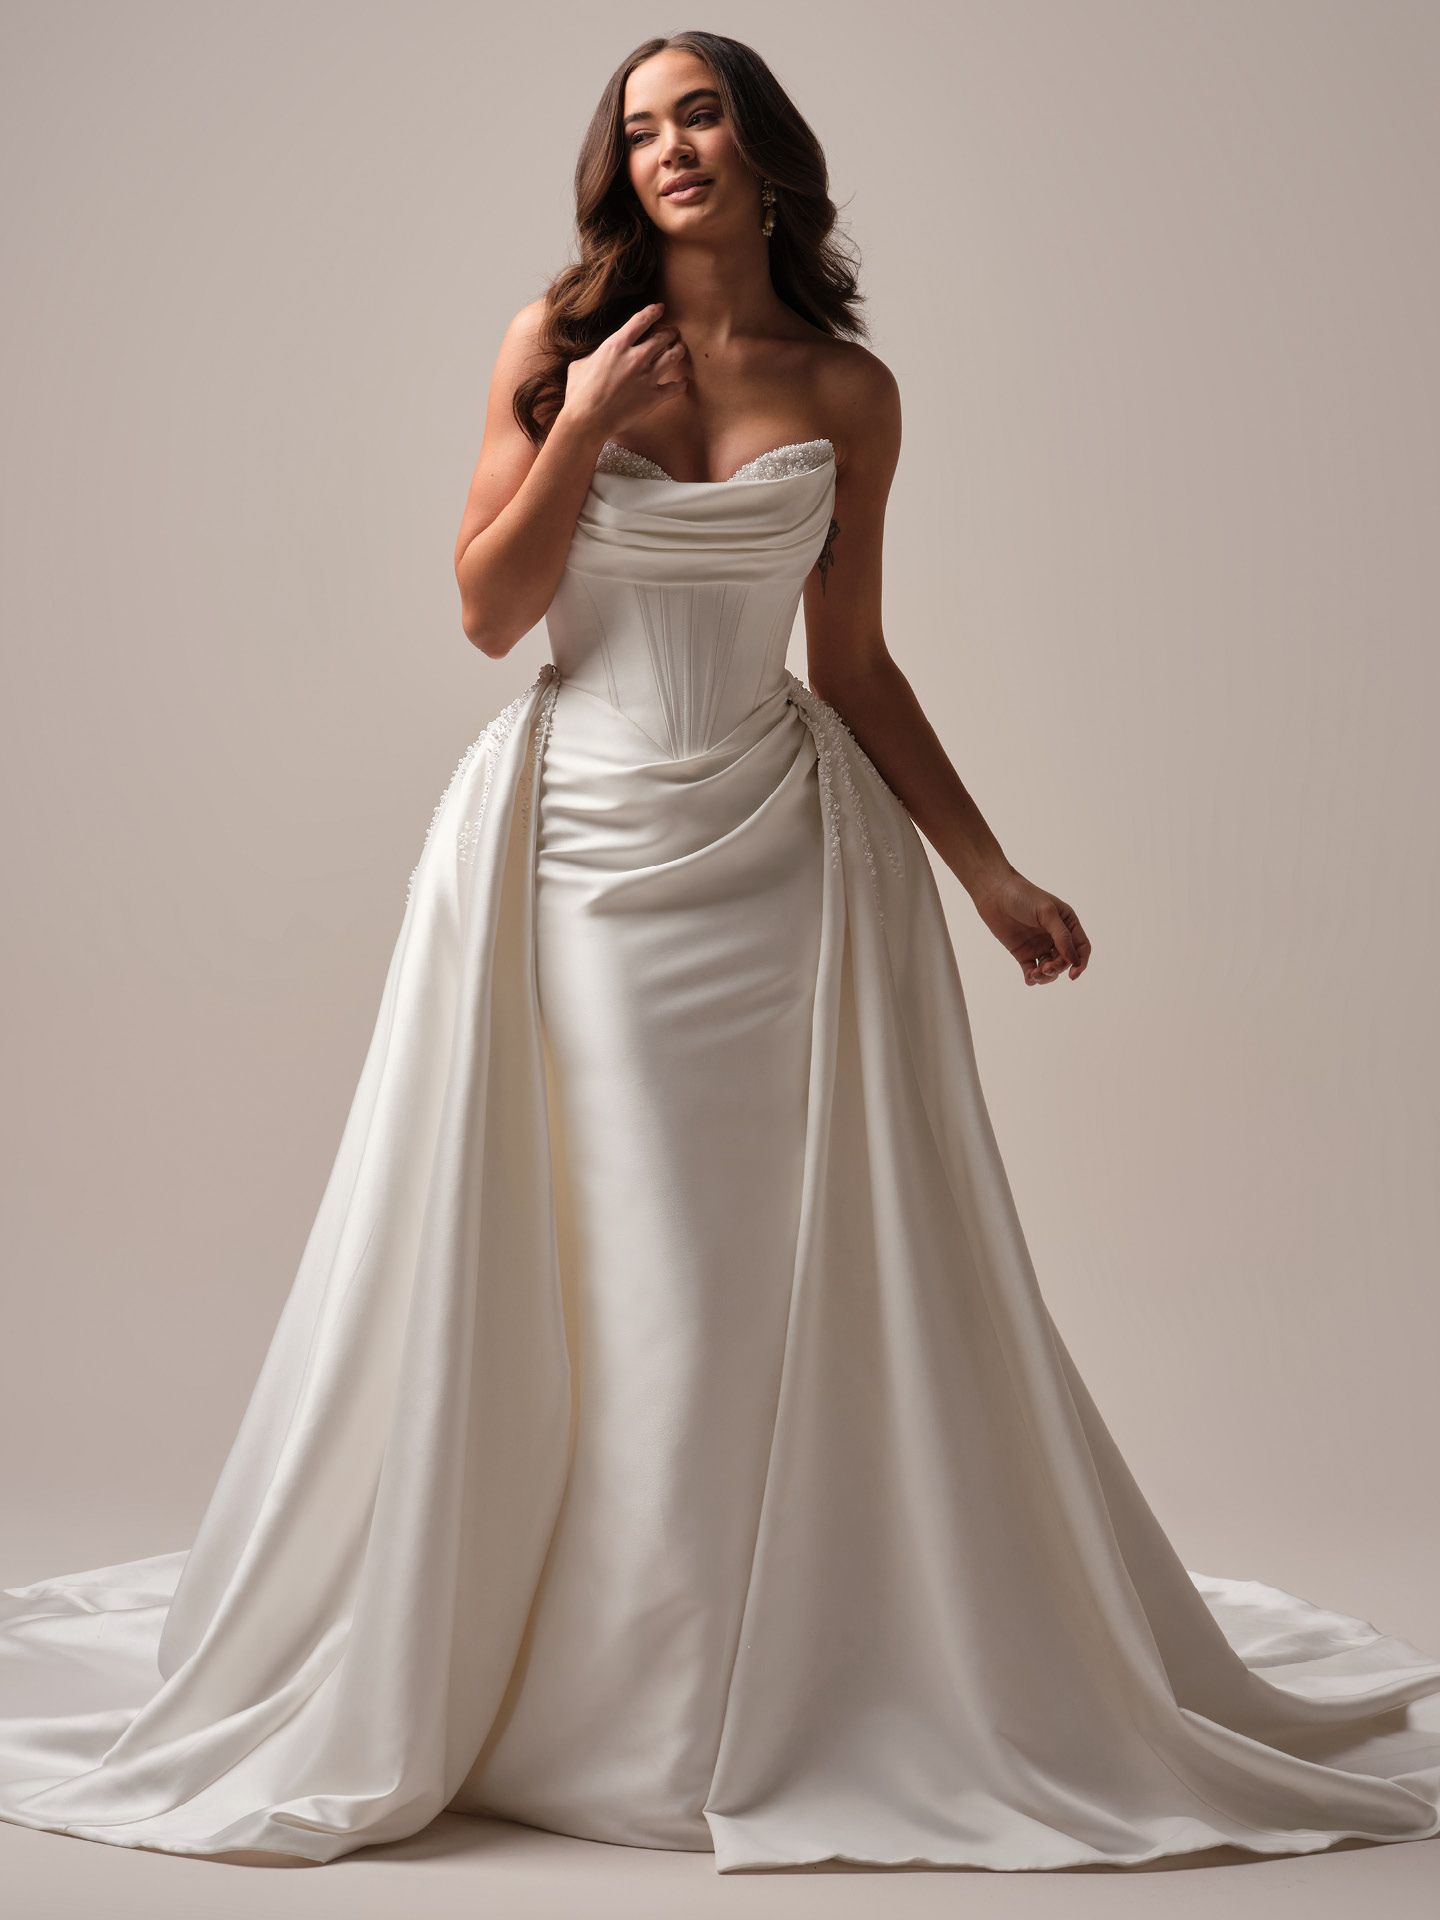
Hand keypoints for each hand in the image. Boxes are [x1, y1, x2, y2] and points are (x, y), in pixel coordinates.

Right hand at [561, 302, 689, 439]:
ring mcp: (647, 377)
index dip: (654, 312)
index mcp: (617, 345)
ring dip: (679, 350)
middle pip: (663, 337)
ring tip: (680, 348)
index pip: (641, 320)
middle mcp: (636, 357)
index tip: (660, 308)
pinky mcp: (653, 397)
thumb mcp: (580, 364)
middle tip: (672, 332)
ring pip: (673, 356)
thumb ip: (595, 354)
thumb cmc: (579, 393)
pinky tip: (683, 382)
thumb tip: (597, 354)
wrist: (587, 420)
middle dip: (670, 332)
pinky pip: (675, 388)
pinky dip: (681, 384)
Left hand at [970, 864, 1091, 984]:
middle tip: (1046, 968)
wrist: (995, 893)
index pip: (1081, 947)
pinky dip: (1032, 978)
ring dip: (1046, 976)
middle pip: (1065, 961)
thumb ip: (1061, 936)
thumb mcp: (1047, 913)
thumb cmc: (1023, 896)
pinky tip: (1029, 978)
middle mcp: (1055, 936)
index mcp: (1067, 923)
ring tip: (1036, 974)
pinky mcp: (1023, 952)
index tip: (1073, 974)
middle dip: (1058, 968)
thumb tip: (1074, 960)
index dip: (1080, 962)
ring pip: (1049, 969)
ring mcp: (1039, 945)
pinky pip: (1031, 970)